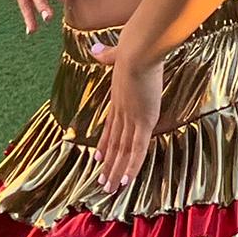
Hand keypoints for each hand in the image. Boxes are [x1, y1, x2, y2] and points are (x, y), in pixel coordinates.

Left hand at [87, 43, 163, 193]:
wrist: (138, 50)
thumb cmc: (132, 47)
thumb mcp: (119, 52)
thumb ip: (107, 54)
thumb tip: (94, 49)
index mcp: (118, 97)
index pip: (110, 126)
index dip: (104, 143)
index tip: (98, 158)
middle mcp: (122, 111)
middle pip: (114, 143)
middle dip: (109, 165)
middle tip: (102, 183)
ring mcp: (132, 117)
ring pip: (123, 151)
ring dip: (116, 171)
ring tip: (110, 189)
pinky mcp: (143, 120)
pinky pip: (137, 148)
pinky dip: (132, 166)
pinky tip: (126, 181)